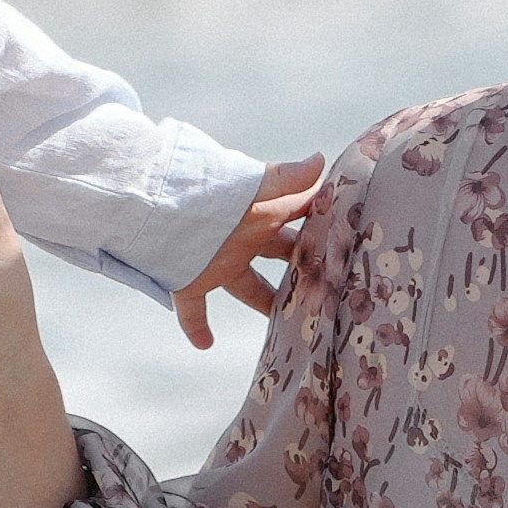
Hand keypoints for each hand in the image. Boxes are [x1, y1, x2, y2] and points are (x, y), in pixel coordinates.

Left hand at [169, 152, 325, 348]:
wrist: (157, 206)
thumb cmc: (210, 193)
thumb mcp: (255, 189)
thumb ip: (287, 181)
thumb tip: (322, 161)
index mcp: (262, 214)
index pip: (300, 213)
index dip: (324, 221)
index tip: (350, 234)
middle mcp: (244, 239)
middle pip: (280, 254)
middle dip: (303, 266)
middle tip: (330, 284)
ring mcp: (217, 261)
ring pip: (247, 286)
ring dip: (264, 301)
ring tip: (286, 322)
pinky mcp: (189, 282)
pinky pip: (193, 310)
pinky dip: (197, 327)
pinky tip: (205, 345)